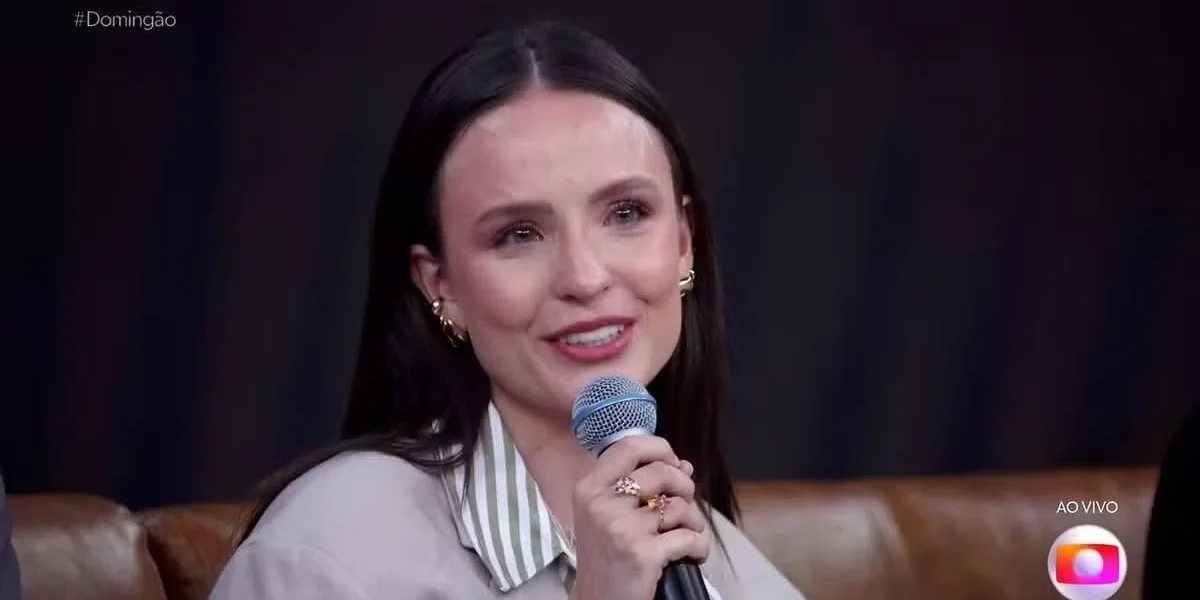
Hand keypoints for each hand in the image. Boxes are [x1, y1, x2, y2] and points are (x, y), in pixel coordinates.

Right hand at [568, 436, 708, 599]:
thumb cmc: (607, 557)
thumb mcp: (609, 515)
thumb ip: (643, 486)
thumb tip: (684, 466)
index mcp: (590, 488)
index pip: (630, 446)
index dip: (660, 450)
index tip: (673, 465)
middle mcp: (601, 503)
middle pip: (662, 472)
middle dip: (685, 487)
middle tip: (684, 505)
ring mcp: (621, 528)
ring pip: (680, 506)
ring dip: (693, 522)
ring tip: (684, 536)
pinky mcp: (642, 553)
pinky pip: (689, 537)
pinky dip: (699, 547)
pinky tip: (692, 555)